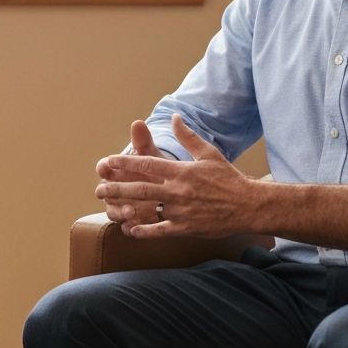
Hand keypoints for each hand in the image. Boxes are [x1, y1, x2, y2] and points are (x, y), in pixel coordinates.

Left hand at [94, 114, 255, 238]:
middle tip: (99, 189)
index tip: (108, 162)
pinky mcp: (186, 228)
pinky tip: (130, 230)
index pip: (147, 165)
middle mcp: (178, 190)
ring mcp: (181, 210)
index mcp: (181, 171)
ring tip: (108, 208)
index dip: (125, 163)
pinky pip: (160, 230)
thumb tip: (174, 116)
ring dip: (125, 208)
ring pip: (146, 209)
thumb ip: (188, 136)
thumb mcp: (208, 153)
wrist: (249, 206)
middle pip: (140, 188)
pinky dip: (143, 231)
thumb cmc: (228, 178)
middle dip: (116, 188)